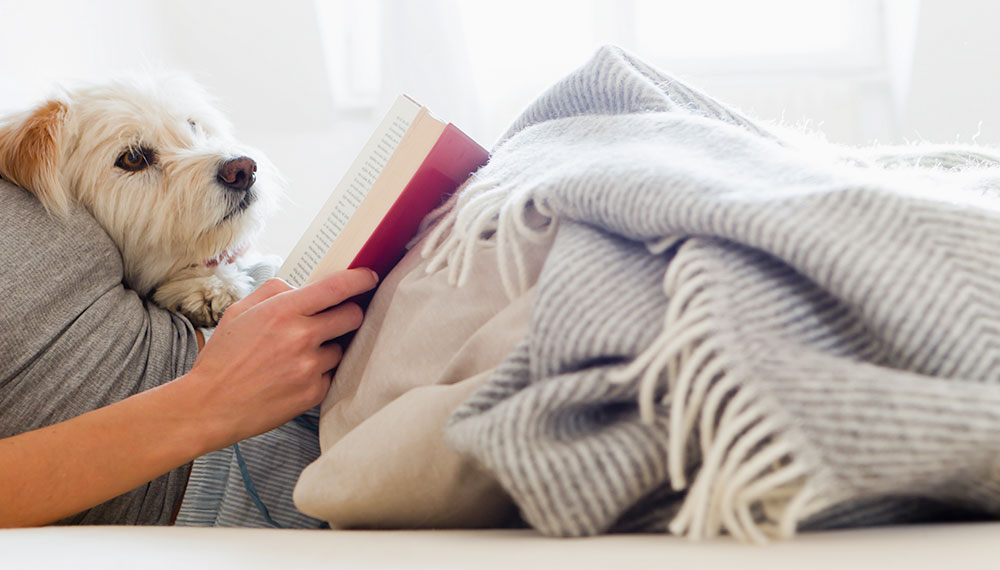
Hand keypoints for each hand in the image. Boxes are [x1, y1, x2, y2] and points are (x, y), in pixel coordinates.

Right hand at [178, 268, 378, 451]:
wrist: (210, 406)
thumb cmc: (223, 358)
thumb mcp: (239, 311)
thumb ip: (273, 291)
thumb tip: (300, 287)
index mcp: (283, 311)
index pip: (337, 288)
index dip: (360, 280)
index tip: (369, 277)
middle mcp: (301, 337)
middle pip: (352, 316)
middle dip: (349, 313)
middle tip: (337, 318)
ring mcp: (309, 367)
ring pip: (340, 349)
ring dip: (328, 348)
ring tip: (297, 356)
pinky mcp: (312, 393)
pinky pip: (330, 375)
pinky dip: (318, 373)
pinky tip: (293, 376)